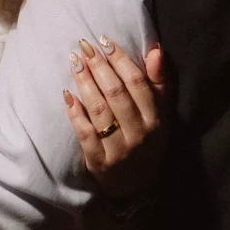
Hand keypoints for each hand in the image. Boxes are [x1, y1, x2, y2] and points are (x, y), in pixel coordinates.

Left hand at [64, 37, 169, 202]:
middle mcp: (140, 134)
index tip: (105, 40)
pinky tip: (67, 95)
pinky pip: (86, 134)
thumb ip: (159, 82)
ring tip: (74, 62)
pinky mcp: (99, 163)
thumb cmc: (149, 142)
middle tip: (83, 46)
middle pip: (116, 94)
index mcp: (157, 120)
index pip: (137, 83)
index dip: (121, 60)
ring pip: (100, 111)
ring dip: (85, 83)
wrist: (137, 188)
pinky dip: (75, 114)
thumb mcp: (162, 115)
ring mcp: (119, 150)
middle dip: (99, 66)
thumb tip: (155, 49)